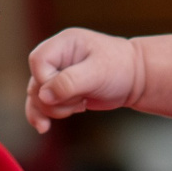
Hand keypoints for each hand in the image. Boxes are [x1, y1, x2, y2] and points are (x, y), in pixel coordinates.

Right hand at [25, 27, 143, 133]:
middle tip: (80, 100)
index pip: (38, 61)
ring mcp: (57, 74)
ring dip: (54, 109)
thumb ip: (69, 82)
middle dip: (54, 100)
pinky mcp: (60, 90)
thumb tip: (43, 96)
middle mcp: (56, 56)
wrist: (135, 78)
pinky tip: (45, 128)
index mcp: (64, 43)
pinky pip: (41, 105)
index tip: (70, 91)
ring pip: (36, 96)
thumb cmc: (121, 67)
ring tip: (80, 106)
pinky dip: (44, 116)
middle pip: (36, 82)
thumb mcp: (98, 72)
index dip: (47, 81)